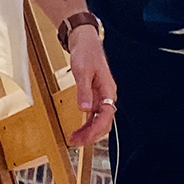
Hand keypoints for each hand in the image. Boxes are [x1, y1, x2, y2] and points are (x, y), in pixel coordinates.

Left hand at [66, 27, 115, 145]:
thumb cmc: (86, 52)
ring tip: (74, 140)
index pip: (106, 116)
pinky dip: (86, 124)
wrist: (84, 41)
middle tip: (76, 142)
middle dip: (91, 135)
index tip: (84, 138)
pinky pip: (93, 115)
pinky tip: (78, 130)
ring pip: (98, 120)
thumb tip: (85, 109)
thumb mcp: (82, 71)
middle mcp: (107, 95)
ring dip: (88, 132)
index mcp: (108, 90)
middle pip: (104, 122)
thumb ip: (84, 90)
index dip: (96, 129)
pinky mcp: (94, 95)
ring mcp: (101, 96)